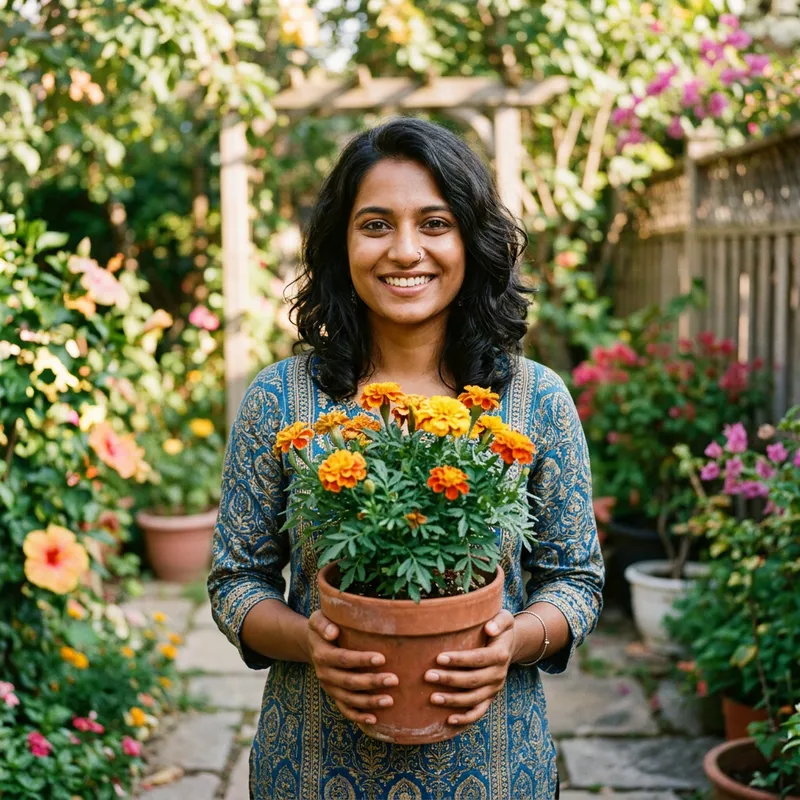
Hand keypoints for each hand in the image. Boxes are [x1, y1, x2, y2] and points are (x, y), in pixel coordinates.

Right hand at [306, 610, 398, 725]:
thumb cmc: (323, 627)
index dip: (361, 660)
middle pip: (349, 681)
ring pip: (349, 699)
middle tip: (394, 679)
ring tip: (390, 700)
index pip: (343, 659)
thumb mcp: (317, 619)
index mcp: (322, 654)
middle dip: (372, 682)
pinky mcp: (334, 695)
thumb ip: (322, 623)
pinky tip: (374, 719)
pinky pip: (345, 710)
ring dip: (369, 702)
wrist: (313, 643)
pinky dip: (358, 717)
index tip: (382, 658)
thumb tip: (333, 632)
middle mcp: (324, 673)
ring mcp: (329, 687)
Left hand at [425, 609, 515, 725]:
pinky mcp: (490, 697)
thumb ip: (498, 621)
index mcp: (500, 655)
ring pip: (473, 699)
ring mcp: (494, 688)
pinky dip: (465, 718)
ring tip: (432, 697)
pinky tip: (448, 720)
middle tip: (428, 675)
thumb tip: (489, 628)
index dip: (459, 660)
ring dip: (453, 700)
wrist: (510, 644)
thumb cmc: (500, 627)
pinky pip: (479, 712)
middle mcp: (499, 674)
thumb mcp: (504, 618)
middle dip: (450, 680)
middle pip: (473, 680)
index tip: (439, 658)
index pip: (478, 659)